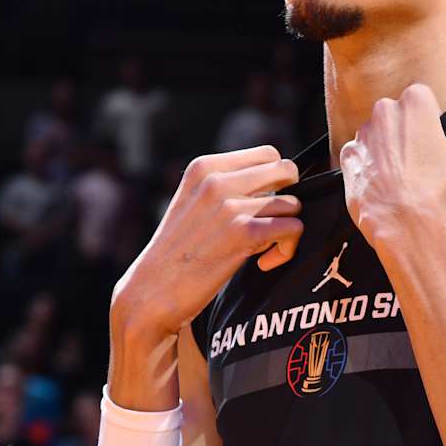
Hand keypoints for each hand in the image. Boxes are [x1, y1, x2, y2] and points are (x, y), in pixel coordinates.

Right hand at [113, 146, 302, 337]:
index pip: (267, 155)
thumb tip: (276, 184)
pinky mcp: (243, 233)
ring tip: (261, 249)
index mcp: (204, 167)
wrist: (152, 291)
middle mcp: (216, 180)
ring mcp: (229, 205)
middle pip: (286, 171)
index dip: (276, 181)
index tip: (262, 207)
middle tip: (270, 225)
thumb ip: (226, 187)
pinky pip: (293, 228)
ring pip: (293, 204)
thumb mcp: (193, 203)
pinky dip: (287, 249)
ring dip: (285, 230)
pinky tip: (264, 263)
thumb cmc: (178, 253)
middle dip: (287, 198)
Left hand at [340, 84, 445, 243]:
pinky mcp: (348, 156)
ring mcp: (363, 134)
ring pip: (376, 132)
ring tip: (401, 175)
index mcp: (415, 102)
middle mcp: (384, 111)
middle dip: (405, 130)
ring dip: (386, 146)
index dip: (429, 119)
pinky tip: (384, 183)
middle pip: (396, 112)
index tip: (433, 142)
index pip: (422, 97)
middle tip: (418, 160)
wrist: (404, 224)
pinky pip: (360, 153)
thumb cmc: (439, 191)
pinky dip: (369, 164)